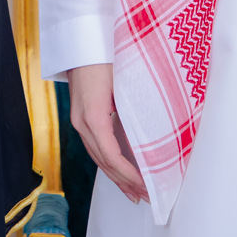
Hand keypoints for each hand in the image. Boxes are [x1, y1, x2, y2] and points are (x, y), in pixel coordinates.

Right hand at [67, 64, 146, 203]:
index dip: (128, 174)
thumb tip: (157, 134)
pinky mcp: (81, 117)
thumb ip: (136, 107)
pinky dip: (109, 163)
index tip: (145, 186)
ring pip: (98, 157)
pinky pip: (95, 147)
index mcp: (93, 115)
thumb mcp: (124, 82)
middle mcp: (82, 122)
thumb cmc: (105, 56)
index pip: (111, 156)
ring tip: (134, 193)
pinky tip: (119, 171)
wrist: (82, 39)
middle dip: (125, 182)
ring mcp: (79, 120)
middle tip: (146, 197)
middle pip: (103, 162)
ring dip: (116, 177)